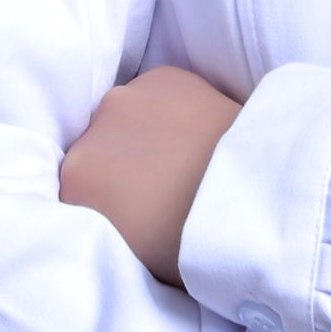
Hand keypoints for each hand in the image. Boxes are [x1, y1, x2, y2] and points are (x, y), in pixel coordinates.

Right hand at [58, 65, 241, 285]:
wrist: (255, 199)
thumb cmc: (195, 246)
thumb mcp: (130, 254)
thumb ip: (106, 225)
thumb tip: (113, 214)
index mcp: (75, 183)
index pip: (77, 189)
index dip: (105, 202)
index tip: (133, 213)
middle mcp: (91, 134)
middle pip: (97, 150)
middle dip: (119, 165)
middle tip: (158, 187)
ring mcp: (126, 99)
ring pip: (123, 118)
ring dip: (140, 133)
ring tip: (180, 156)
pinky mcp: (163, 77)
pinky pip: (156, 93)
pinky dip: (169, 108)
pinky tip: (195, 132)